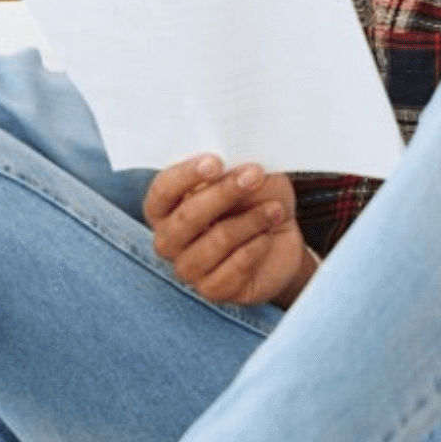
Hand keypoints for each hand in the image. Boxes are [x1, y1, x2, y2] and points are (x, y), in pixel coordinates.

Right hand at [145, 155, 315, 307]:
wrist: (278, 239)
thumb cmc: (251, 201)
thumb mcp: (242, 174)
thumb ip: (229, 166)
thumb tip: (232, 151)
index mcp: (163, 208)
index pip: (162, 191)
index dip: (186, 176)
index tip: (216, 162)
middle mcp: (168, 240)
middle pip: (188, 216)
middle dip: (225, 193)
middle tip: (255, 176)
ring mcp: (188, 268)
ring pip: (217, 240)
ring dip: (251, 220)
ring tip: (275, 209)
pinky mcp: (213, 289)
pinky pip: (235, 266)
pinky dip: (256, 247)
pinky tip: (268, 236)